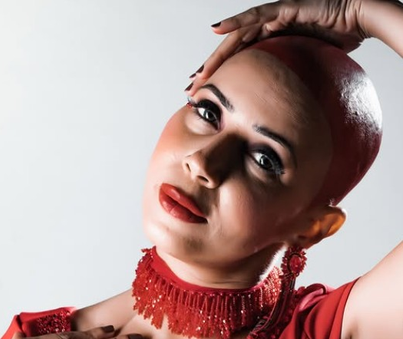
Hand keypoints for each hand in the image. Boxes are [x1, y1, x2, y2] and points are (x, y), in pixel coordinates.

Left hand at [188, 0, 370, 95]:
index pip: (240, 62)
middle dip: (210, 70)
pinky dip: (236, 22)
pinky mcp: (285, 8)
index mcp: (271, 46)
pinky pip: (257, 15)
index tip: (204, 95)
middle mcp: (268, 30)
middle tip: (191, 89)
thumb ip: (294, 87)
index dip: (221, 77)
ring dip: (216, 56)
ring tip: (199, 73)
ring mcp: (275, 17)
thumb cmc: (338, 42)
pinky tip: (218, 30)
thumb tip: (290, 116)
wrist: (359, 17)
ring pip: (237, 37)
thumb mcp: (308, 71)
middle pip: (231, 51)